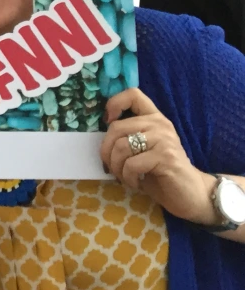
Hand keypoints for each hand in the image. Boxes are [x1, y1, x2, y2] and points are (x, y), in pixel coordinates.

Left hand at [101, 88, 215, 223]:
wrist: (190, 194)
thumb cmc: (160, 172)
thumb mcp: (142, 149)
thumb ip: (128, 136)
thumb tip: (100, 137)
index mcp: (154, 118)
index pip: (133, 94)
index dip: (114, 104)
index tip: (108, 122)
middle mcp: (160, 124)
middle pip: (116, 127)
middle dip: (106, 151)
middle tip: (112, 167)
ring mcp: (164, 139)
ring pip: (121, 147)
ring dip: (116, 167)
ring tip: (124, 177)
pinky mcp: (166, 157)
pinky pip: (131, 164)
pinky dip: (127, 177)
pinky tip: (135, 183)